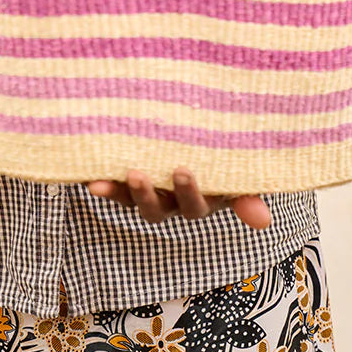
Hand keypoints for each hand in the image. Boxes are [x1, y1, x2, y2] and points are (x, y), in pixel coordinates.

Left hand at [86, 169, 270, 229]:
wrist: (193, 130)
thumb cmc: (222, 152)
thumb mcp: (236, 172)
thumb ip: (246, 194)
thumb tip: (264, 222)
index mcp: (201, 199)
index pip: (194, 207)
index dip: (188, 193)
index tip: (182, 171)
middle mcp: (170, 202)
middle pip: (156, 210)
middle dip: (147, 195)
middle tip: (138, 174)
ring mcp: (146, 192)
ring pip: (130, 202)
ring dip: (118, 193)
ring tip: (102, 183)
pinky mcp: (126, 180)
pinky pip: (112, 186)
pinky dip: (100, 183)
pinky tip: (87, 177)